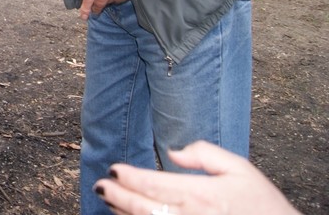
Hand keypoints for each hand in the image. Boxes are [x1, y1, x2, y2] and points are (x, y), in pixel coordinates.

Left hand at [93, 141, 302, 214]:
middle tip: (100, 186)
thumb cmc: (262, 204)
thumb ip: (204, 154)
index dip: (128, 177)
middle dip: (117, 195)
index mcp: (200, 194)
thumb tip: (174, 153)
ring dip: (123, 213)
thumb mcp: (239, 168)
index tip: (113, 169)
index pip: (152, 184)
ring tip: (109, 201)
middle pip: (142, 207)